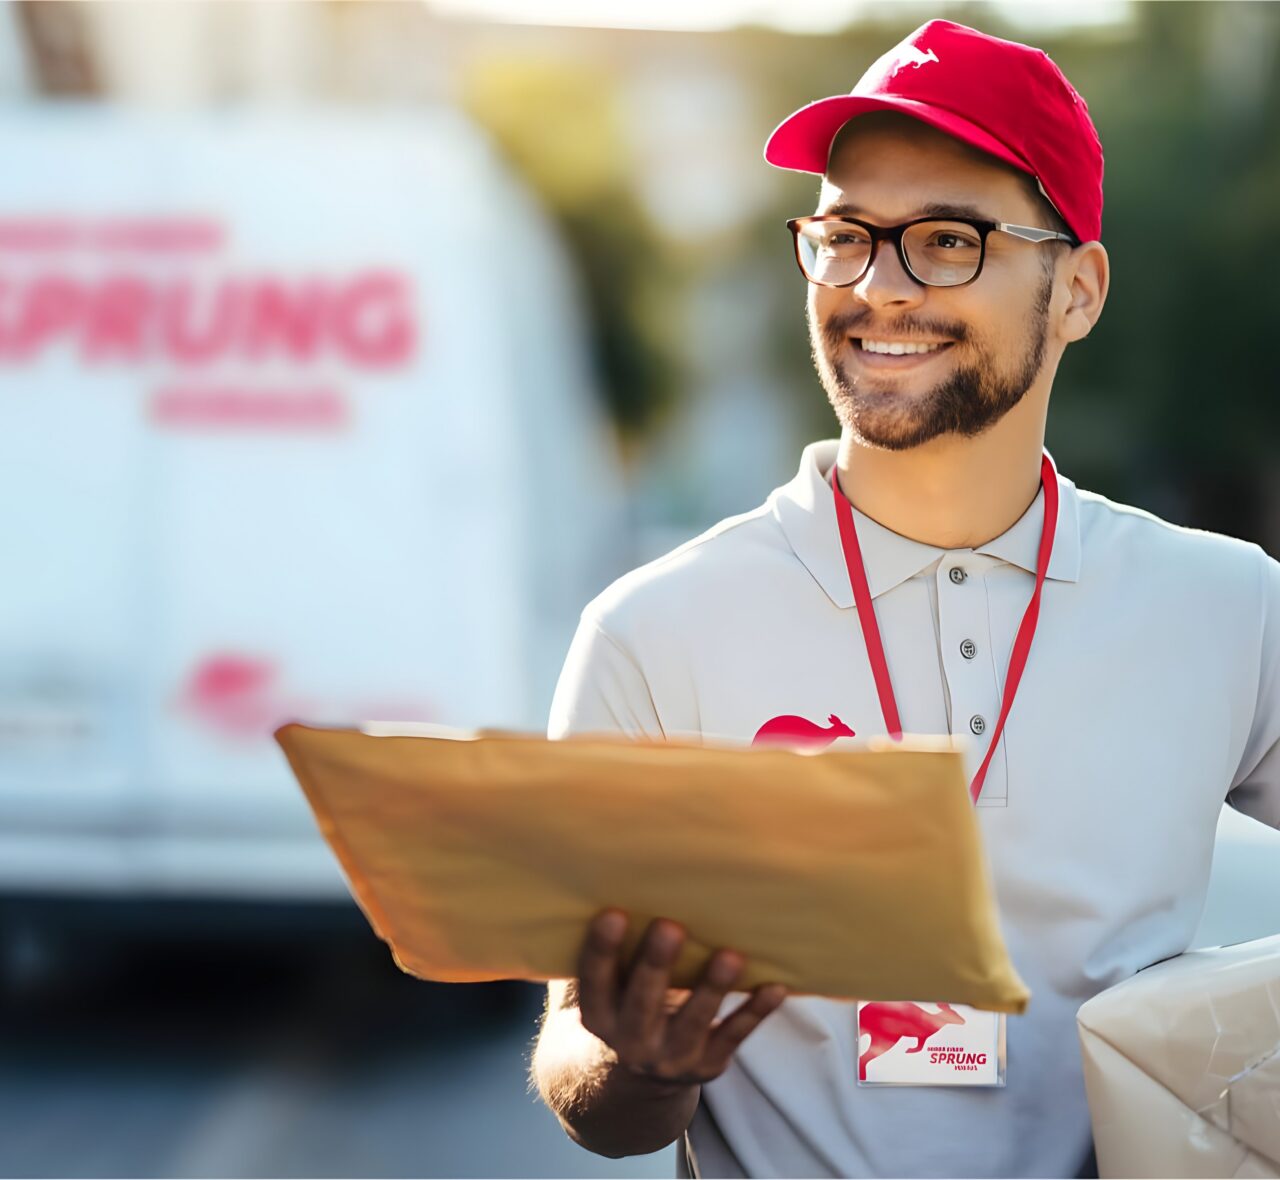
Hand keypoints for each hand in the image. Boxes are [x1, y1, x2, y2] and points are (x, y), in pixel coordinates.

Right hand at [575, 907, 786, 1086]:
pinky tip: (774, 987)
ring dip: (712, 989)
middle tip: (670, 927)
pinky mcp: (708, 1064)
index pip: (595, 981)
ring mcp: (670, 1057)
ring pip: (693, 1023)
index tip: (613, 914)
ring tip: (731, 956)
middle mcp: (630, 1040)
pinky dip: (754, 1012)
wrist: (644, 1075)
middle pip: (642, 1002)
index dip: (602, 950)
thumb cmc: (631, 1001)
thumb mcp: (614, 988)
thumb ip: (620, 954)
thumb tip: (635, 883)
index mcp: (599, 1014)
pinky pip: (733, 1037)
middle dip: (657, 965)